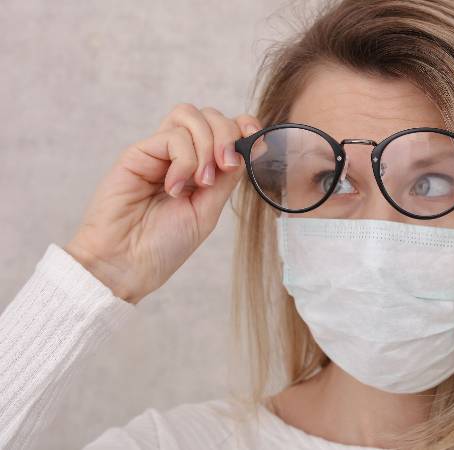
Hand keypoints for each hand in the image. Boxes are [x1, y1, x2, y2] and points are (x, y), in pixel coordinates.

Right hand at [64, 103, 261, 303]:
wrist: (127, 263)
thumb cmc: (165, 244)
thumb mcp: (208, 210)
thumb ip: (227, 178)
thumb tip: (251, 146)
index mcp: (200, 168)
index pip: (225, 128)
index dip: (243, 124)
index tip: (255, 137)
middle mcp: (179, 155)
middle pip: (210, 115)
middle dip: (227, 135)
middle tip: (226, 166)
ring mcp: (158, 152)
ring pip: (190, 115)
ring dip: (206, 145)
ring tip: (201, 181)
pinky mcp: (138, 153)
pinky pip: (171, 136)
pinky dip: (184, 161)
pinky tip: (174, 188)